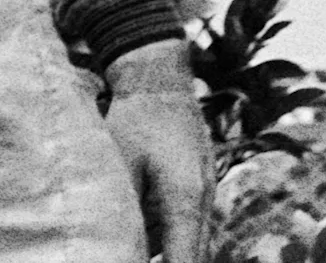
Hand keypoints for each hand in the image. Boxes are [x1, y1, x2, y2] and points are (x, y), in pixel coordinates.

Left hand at [103, 40, 213, 258]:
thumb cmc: (134, 123)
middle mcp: (203, 199)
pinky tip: (148, 239)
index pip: (184, 260)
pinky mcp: (202, 184)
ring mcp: (207, 191)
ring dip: (175, 253)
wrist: (161, 80)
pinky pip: (192, 224)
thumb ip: (125, 215)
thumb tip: (118, 247)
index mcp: (183, 199)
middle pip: (195, 256)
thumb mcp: (122, 169)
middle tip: (134, 260)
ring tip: (141, 249)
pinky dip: (175, 239)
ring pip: (195, 241)